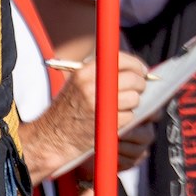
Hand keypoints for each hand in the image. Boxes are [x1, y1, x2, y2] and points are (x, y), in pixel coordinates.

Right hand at [17, 51, 148, 184]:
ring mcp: (101, 104)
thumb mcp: (78, 82)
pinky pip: (130, 116)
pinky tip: (114, 119)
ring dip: (133, 103)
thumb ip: (103, 72)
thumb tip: (135, 69)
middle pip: (133, 78)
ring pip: (134, 98)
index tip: (142, 71)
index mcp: (85, 71)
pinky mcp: (107, 122)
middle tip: (139, 88)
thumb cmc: (68, 109)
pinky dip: (127, 118)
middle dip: (140, 84)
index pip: (121, 59)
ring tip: (121, 106)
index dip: (136, 65)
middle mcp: (93, 85)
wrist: (53, 137)